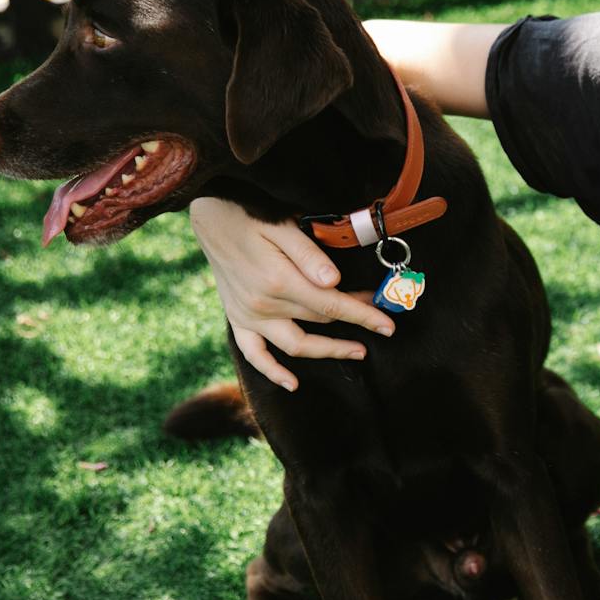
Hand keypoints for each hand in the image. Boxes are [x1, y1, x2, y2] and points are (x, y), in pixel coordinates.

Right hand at [190, 196, 397, 389]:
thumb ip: (310, 256)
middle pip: (320, 321)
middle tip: (379, 316)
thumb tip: (334, 282)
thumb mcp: (283, 226)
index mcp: (278, 280)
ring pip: (295, 345)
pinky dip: (272, 371)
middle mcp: (263, 305)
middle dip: (354, 321)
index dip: (363, 316)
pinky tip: (292, 384)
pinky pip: (254, 354)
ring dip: (328, 351)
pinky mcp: (238, 319)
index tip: (388, 324)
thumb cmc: (251, 216)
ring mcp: (249, 316)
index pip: (331, 305)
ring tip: (357, 351)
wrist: (211, 218)